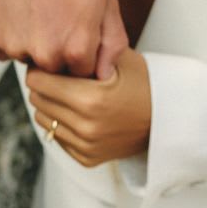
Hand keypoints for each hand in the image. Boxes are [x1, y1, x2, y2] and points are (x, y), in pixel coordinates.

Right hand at [0, 0, 127, 79]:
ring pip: (27, 58)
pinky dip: (10, 34)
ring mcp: (15, 47)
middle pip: (53, 70)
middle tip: (56, 17)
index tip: (77, 33)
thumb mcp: (106, 1)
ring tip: (37, 9)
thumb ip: (112, 43)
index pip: (82, 74)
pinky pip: (3, 49)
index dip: (81, 54)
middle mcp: (44, 55)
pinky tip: (18, 8)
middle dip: (57, 51)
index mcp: (76, 50)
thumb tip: (104, 74)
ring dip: (32, 43)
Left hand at [26, 48, 150, 166]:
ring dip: (51, 105)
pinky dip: (63, 124)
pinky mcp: (87, 158)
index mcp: (90, 99)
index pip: (38, 82)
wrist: (169, 119)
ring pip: (44, 120)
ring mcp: (86, 145)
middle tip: (59, 77)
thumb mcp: (119, 59)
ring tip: (69, 95)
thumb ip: (85, 52)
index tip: (50, 64)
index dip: (40, 69)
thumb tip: (50, 49)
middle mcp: (86, 126)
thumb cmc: (144, 84)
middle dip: (44, 86)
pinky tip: (79, 114)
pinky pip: (57, 137)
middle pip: (37, 100)